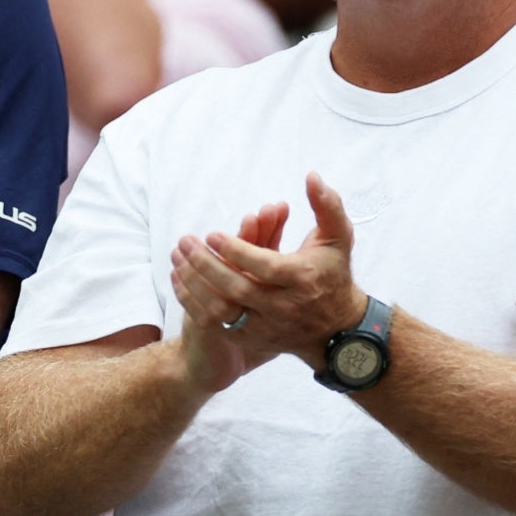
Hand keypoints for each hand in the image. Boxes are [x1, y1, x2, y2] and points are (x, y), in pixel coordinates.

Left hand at [170, 172, 365, 372]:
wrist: (334, 327)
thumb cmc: (333, 273)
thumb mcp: (338, 236)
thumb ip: (326, 205)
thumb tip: (311, 176)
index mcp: (303, 278)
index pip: (265, 265)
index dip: (237, 250)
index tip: (213, 234)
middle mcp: (283, 306)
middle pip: (238, 288)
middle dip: (207, 265)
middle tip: (186, 243)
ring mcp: (266, 326)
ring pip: (222, 310)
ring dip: (195, 284)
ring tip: (177, 259)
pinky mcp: (252, 339)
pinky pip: (216, 324)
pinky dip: (194, 303)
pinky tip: (180, 281)